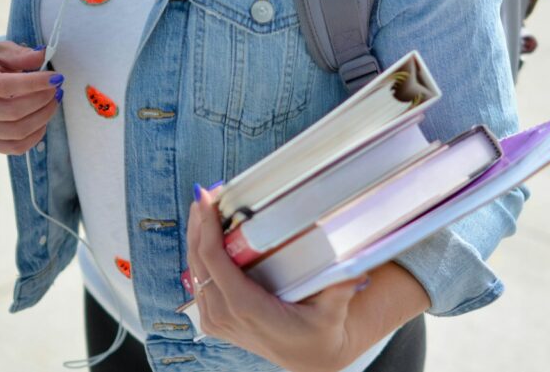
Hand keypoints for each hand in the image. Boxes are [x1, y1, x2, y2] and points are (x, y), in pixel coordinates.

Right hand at [0, 41, 63, 154]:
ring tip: (53, 101)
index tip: (56, 78)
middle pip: (11, 112)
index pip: (2, 86)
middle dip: (42, 100)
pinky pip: (15, 147)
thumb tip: (42, 56)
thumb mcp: (0, 50)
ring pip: (16, 132)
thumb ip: (20, 54)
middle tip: (57, 89)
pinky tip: (43, 118)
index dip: (33, 83)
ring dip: (43, 116)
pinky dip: (36, 134)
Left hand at [186, 185, 369, 371]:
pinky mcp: (215, 319)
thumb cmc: (319, 333)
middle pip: (198, 260)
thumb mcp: (332, 313)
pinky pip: (199, 281)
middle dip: (199, 223)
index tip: (207, 199)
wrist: (309, 358)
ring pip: (194, 269)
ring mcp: (216, 319)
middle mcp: (224, 315)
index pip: (214, 261)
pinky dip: (200, 254)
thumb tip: (355, 269)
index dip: (207, 227)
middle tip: (206, 193)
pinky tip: (206, 234)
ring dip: (196, 236)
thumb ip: (340, 290)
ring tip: (205, 206)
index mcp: (246, 308)